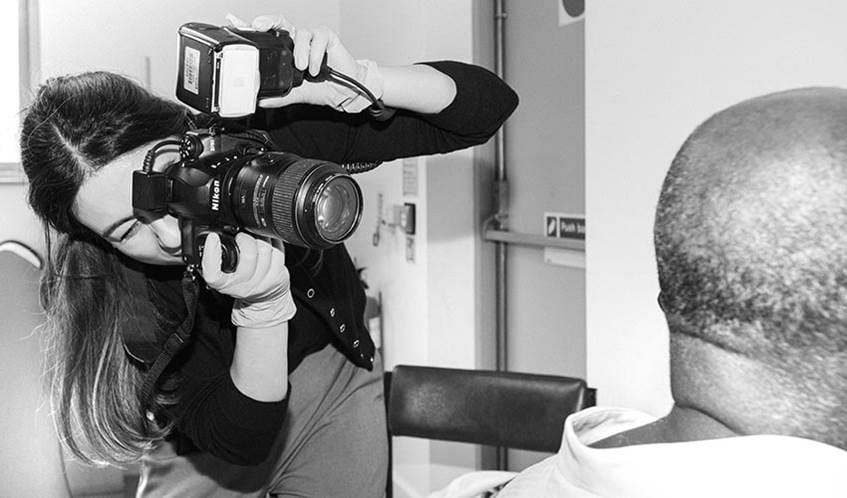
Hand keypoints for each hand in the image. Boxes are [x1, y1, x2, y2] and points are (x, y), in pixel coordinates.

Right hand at [201, 232, 295, 327]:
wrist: (265, 300)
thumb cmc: (243, 281)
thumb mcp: (224, 274)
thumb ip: (219, 258)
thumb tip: (219, 235)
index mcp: (223, 285)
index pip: (212, 273)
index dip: (211, 254)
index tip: (212, 238)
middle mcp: (242, 286)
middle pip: (248, 254)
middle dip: (245, 238)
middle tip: (242, 236)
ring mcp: (262, 283)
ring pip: (265, 249)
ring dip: (260, 238)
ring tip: (256, 238)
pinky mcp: (278, 277)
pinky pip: (278, 250)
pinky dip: (274, 241)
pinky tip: (268, 243)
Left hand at [226, 13, 383, 111]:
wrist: (344, 92)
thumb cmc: (322, 88)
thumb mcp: (296, 94)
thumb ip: (278, 96)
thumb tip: (260, 102)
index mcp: (287, 50)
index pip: (267, 36)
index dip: (251, 27)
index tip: (235, 22)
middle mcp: (297, 40)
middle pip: (279, 21)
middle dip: (268, 21)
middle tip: (259, 25)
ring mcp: (311, 37)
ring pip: (299, 33)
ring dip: (299, 52)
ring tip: (303, 69)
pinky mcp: (326, 37)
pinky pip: (317, 39)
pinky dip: (315, 56)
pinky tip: (317, 69)